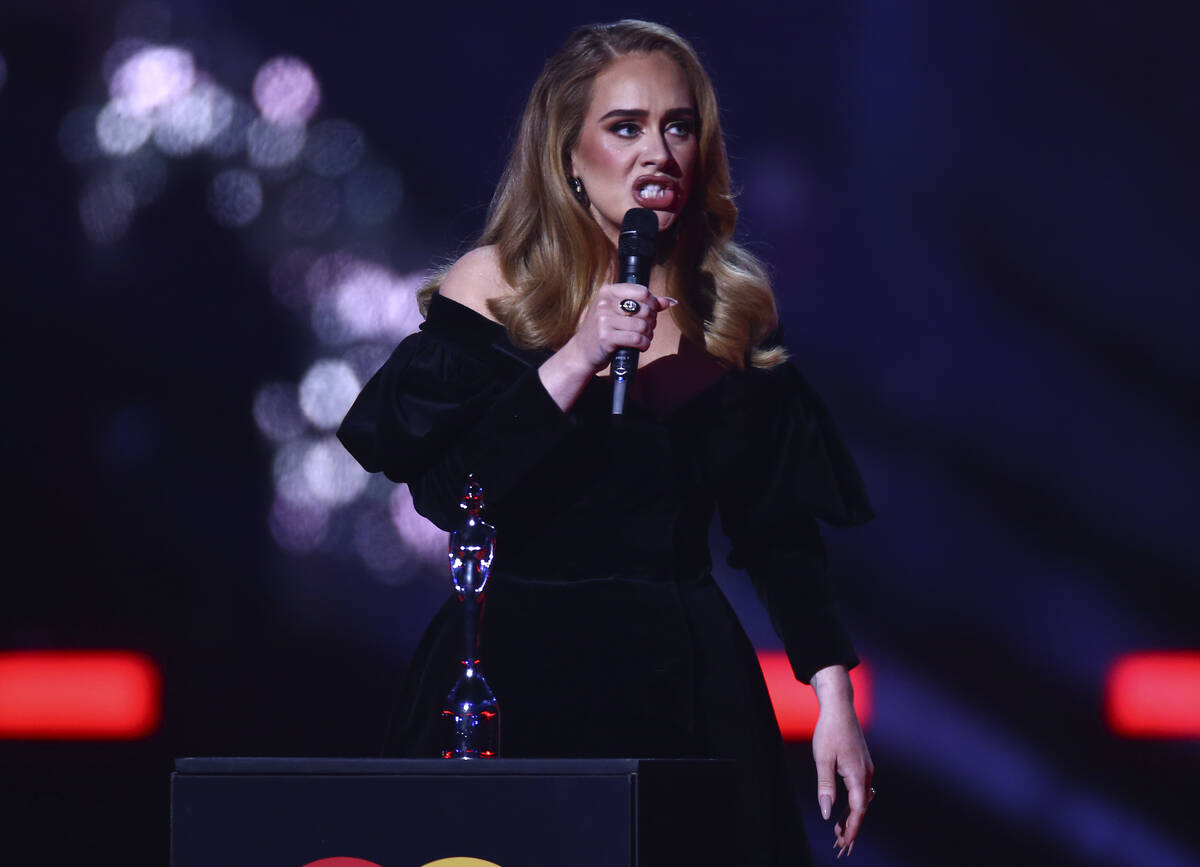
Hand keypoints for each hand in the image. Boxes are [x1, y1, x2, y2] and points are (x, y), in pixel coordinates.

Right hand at [567, 282, 675, 371]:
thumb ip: (643, 304)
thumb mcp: (619, 312)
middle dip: (652, 322)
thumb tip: (668, 301)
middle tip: (647, 330)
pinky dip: (643, 344)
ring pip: (642, 325)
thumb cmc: (603, 330)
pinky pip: (636, 339)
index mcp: (608, 291)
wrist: (582, 351)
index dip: (653, 303)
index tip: (652, 313)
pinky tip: (640, 347)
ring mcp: (603, 320)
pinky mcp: (606, 337)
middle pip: (645, 309)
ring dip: (648, 335)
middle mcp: (604, 303)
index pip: (642, 291)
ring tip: (644, 339)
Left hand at [811, 666, 874, 858]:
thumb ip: (825, 786)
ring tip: (838, 831)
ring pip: (862, 800)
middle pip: (861, 807)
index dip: (851, 828)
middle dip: (851, 827)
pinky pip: (860, 790)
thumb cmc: (829, 731)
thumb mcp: (822, 759)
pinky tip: (844, 810)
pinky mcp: (862, 764)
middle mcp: (866, 773)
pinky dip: (853, 804)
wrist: (839, 707)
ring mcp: (866, 768)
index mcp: (857, 774)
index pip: (857, 809)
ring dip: (852, 816)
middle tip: (839, 844)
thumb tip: (826, 812)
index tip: (845, 843)